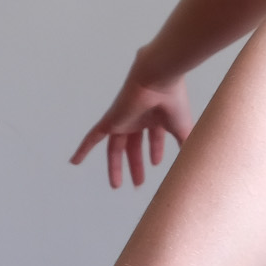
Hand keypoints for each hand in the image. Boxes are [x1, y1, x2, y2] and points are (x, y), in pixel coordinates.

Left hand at [71, 61, 192, 187]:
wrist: (160, 79)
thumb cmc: (173, 101)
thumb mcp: (182, 129)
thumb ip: (184, 145)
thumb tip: (190, 162)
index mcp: (155, 118)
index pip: (152, 138)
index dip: (154, 152)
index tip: (155, 164)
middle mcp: (138, 118)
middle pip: (133, 146)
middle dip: (136, 165)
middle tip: (138, 184)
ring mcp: (123, 120)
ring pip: (115, 147)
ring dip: (116, 166)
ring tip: (117, 185)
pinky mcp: (110, 120)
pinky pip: (93, 137)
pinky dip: (83, 149)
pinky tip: (74, 162)